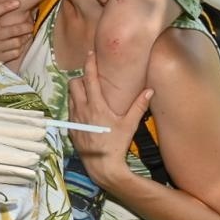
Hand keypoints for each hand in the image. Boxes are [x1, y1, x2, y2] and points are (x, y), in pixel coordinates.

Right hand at [0, 0, 32, 64]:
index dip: (5, 7)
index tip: (17, 2)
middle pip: (13, 30)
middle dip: (26, 27)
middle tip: (30, 25)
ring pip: (17, 42)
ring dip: (24, 38)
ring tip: (26, 35)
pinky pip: (15, 52)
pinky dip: (19, 49)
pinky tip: (19, 45)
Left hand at [67, 51, 150, 190]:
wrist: (101, 165)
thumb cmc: (117, 144)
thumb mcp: (130, 124)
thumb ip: (139, 106)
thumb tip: (150, 90)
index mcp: (95, 105)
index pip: (89, 79)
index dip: (90, 64)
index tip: (90, 53)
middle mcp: (81, 109)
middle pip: (73, 84)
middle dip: (81, 78)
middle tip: (92, 79)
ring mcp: (73, 119)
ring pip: (70, 97)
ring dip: (77, 91)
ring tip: (89, 93)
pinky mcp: (70, 128)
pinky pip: (70, 110)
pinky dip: (76, 105)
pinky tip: (86, 110)